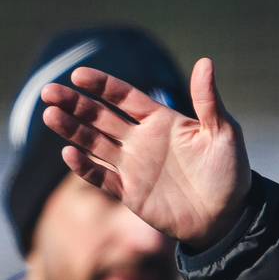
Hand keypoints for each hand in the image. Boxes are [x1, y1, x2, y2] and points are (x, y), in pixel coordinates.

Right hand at [38, 56, 247, 248]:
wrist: (229, 217)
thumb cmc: (229, 172)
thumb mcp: (223, 133)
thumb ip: (208, 100)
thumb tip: (205, 62)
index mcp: (160, 120)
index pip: (123, 96)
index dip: (101, 85)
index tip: (78, 74)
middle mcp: (141, 140)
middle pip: (100, 116)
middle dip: (74, 103)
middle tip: (48, 91)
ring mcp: (133, 166)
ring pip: (94, 143)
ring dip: (72, 130)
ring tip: (49, 115)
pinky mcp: (131, 193)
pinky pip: (102, 178)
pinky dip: (85, 168)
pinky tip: (68, 154)